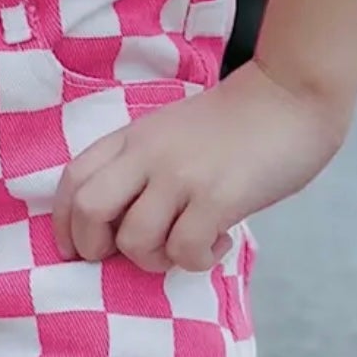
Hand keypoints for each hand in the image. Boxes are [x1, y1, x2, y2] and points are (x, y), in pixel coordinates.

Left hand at [53, 58, 352, 272]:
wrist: (292, 95)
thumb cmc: (232, 126)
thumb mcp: (169, 135)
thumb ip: (139, 169)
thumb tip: (118, 232)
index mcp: (131, 138)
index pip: (72, 181)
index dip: (64, 225)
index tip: (79, 249)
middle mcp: (148, 154)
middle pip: (89, 211)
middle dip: (95, 249)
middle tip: (124, 255)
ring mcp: (181, 174)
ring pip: (135, 240)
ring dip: (154, 260)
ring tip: (183, 247)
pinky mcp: (217, 196)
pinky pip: (185, 250)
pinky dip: (197, 261)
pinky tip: (217, 244)